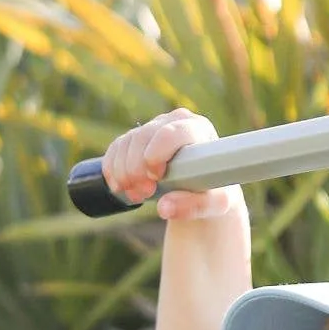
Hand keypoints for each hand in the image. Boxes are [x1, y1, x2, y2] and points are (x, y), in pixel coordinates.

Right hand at [100, 109, 243, 223]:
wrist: (203, 190)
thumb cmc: (215, 193)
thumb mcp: (216, 204)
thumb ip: (195, 206)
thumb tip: (163, 208)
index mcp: (198, 128)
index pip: (171, 132)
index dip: (157, 152)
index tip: (156, 177)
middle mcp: (175, 121)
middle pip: (143, 137)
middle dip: (137, 168)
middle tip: (144, 194)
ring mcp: (154, 127)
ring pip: (126, 143)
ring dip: (124, 172)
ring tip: (137, 196)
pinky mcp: (138, 138)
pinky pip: (116, 148)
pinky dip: (112, 169)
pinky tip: (119, 187)